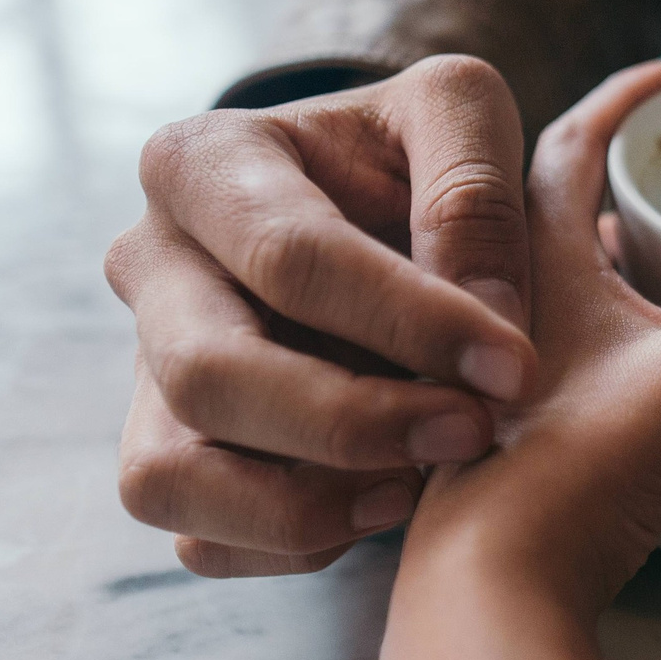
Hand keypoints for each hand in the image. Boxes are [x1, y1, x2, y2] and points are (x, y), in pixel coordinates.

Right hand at [103, 57, 537, 576]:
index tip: (515, 366)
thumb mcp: (461, 116)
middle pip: (208, 375)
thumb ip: (474, 192)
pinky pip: (199, 537)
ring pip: (172, 476)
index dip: (410, 321)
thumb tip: (484, 315)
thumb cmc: (416, 157)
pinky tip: (384, 506)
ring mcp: (146, 369)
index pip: (289, 258)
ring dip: (304, 503)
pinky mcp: (171, 452)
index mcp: (200, 163)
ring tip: (418, 485)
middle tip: (473, 432)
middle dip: (352, 421)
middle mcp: (149, 267)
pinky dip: (294, 543)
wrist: (377, 212)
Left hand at [401, 59, 660, 624]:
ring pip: (545, 295)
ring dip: (602, 270)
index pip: (570, 144)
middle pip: (547, 215)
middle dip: (612, 184)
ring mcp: (491, 382)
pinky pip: (546, 366)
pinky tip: (629, 375)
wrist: (485, 600)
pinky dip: (594, 348)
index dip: (625, 102)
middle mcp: (495, 309)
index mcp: (533, 262)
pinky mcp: (502, 450)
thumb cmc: (568, 471)